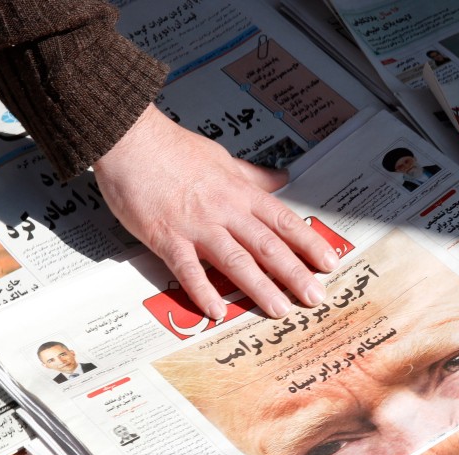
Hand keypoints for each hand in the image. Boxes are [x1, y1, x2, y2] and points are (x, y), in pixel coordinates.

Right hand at [93, 104, 338, 319]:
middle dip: (295, 274)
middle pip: (267, 245)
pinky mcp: (166, 236)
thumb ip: (252, 175)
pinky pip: (188, 268)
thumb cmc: (171, 149)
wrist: (130, 138)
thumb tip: (280, 177)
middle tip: (315, 298)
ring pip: (236, 260)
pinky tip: (217, 311)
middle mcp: (224, 210)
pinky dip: (202, 290)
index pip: (283, 221)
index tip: (329, 263)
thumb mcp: (222, 158)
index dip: (309, 243)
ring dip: (260, 287)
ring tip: (280, 310)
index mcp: (239, 192)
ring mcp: (196, 225)